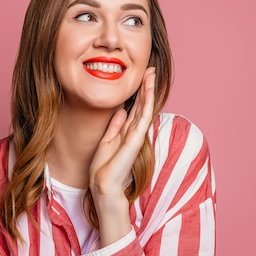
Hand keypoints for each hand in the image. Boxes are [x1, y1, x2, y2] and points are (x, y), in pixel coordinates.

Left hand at [88, 67, 155, 243]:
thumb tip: (122, 110)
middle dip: (146, 87)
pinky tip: (148, 87)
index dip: (138, 93)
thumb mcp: (106, 141)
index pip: (134, 108)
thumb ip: (115, 126)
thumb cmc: (104, 168)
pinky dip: (147, 100)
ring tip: (151, 73)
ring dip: (149, 89)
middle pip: (142, 104)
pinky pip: (144, 115)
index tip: (141, 77)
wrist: (104, 185)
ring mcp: (136, 134)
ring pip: (145, 107)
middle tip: (150, 69)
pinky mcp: (136, 138)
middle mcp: (134, 132)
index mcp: (126, 132)